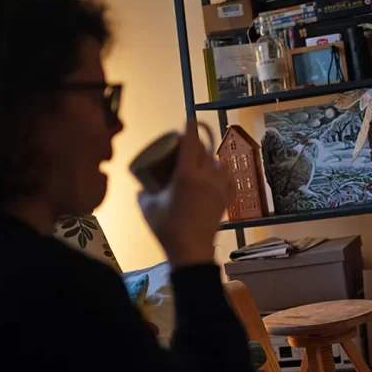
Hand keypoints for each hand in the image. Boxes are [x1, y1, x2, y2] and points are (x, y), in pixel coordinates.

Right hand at [139, 119, 230, 267]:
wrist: (191, 252)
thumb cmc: (167, 229)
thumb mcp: (147, 207)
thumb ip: (143, 192)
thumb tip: (142, 185)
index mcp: (187, 175)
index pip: (190, 143)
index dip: (190, 129)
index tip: (189, 119)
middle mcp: (207, 178)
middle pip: (206, 151)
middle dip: (198, 143)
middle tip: (188, 144)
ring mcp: (220, 189)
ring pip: (220, 164)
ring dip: (212, 159)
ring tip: (203, 163)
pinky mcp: (227, 201)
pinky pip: (229, 181)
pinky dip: (224, 175)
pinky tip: (219, 177)